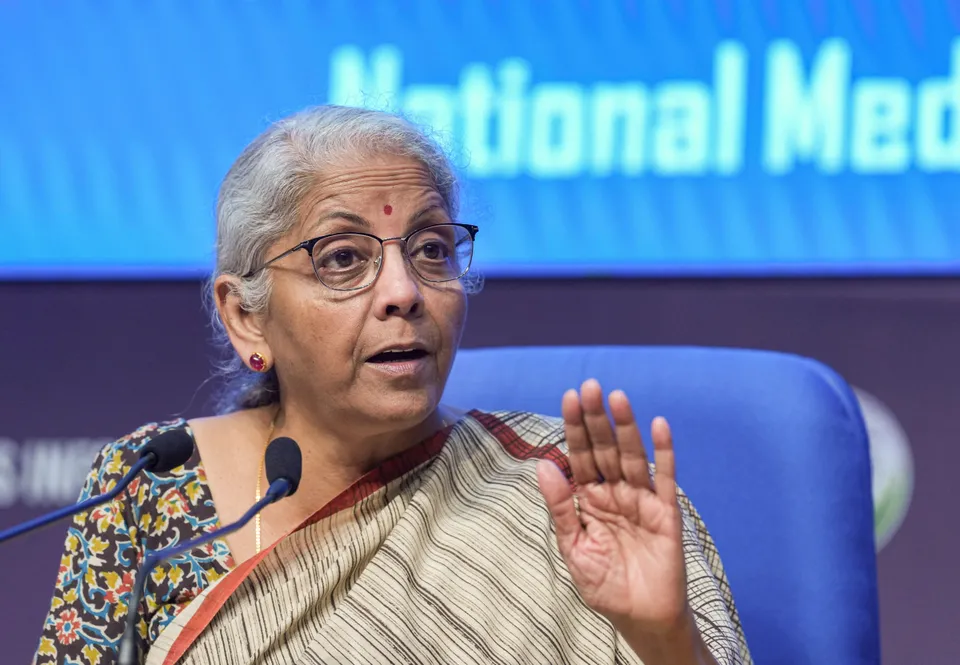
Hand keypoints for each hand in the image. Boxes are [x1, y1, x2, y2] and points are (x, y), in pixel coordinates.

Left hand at [536, 379, 688, 634]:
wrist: (640, 618)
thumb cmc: (605, 584)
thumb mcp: (573, 547)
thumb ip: (560, 507)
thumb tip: (544, 465)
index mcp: (589, 497)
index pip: (580, 455)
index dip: (575, 427)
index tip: (569, 397)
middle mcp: (615, 492)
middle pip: (605, 448)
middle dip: (596, 419)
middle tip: (589, 386)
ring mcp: (641, 500)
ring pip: (632, 457)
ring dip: (626, 427)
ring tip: (617, 398)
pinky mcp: (665, 513)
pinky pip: (665, 479)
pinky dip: (664, 453)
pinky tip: (659, 426)